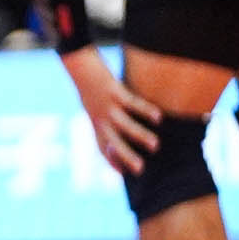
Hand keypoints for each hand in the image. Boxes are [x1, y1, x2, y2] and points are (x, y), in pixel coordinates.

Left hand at [63, 46, 161, 175]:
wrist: (79, 65)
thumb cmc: (89, 86)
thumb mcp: (92, 106)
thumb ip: (104, 119)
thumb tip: (120, 130)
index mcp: (95, 122)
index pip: (102, 147)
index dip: (111, 161)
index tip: (123, 174)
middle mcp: (100, 117)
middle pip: (112, 141)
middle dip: (126, 156)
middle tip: (141, 170)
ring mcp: (106, 105)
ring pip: (124, 124)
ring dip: (139, 136)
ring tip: (156, 146)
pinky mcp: (113, 90)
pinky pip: (131, 103)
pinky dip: (145, 110)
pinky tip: (159, 117)